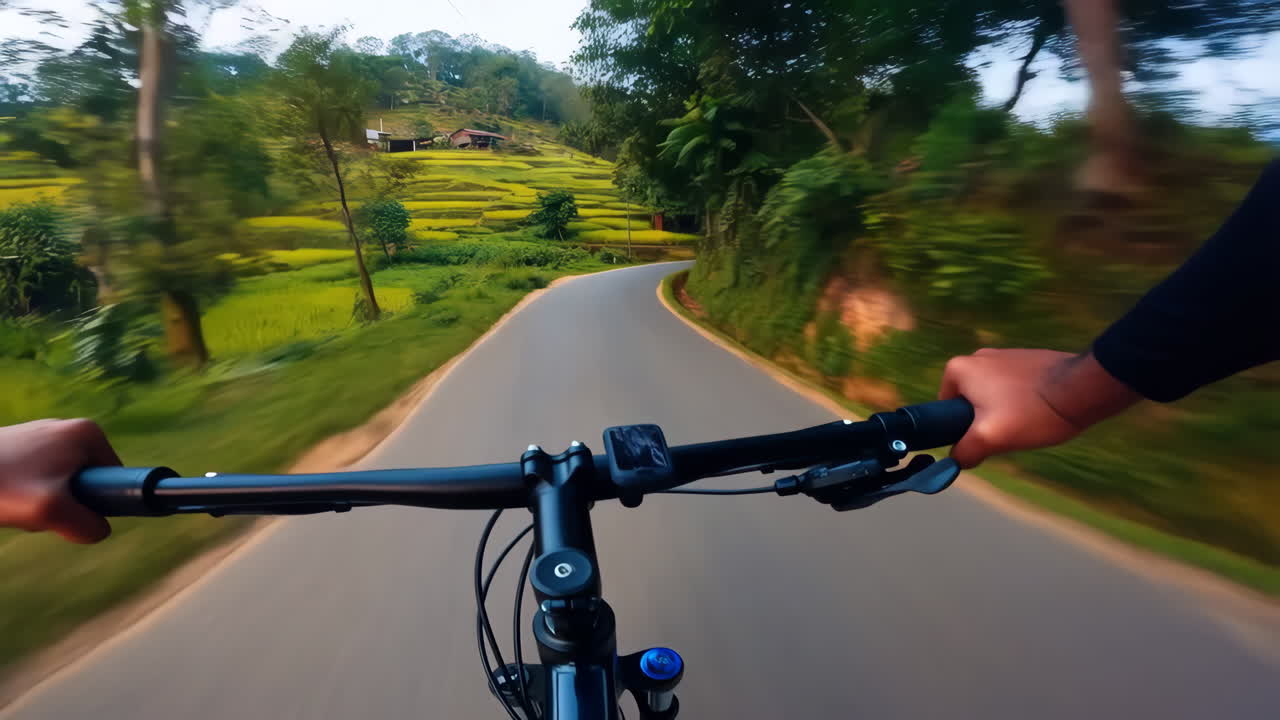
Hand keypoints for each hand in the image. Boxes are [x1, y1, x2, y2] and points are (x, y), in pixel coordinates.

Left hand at [0, 419, 118, 542]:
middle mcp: (71, 427)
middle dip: (68, 502)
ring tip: (18, 502)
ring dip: (45, 499)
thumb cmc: (4, 485)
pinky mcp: (21, 443)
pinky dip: (27, 491)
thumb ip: (87, 526)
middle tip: (38, 510)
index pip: (115, 478)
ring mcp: (44, 433)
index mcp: (89, 434)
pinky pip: (40, 475)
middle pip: (88, 479)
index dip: (96, 501)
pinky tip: (7, 494)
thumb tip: (98, 530)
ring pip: (62, 480)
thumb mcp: (52, 512)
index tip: (66, 510)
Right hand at [938, 349, 1138, 468]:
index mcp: (958, 369)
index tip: (985, 438)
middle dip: (984, 420)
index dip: (962, 429)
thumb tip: (956, 461)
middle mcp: (977, 355)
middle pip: (970, 401)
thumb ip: (965, 452)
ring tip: (1026, 423)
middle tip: (1006, 434)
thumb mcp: (990, 438)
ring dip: (1004, 410)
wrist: (1082, 389)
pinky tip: (1038, 411)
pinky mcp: (1028, 358)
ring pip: (993, 395)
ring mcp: (1004, 354)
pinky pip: (1013, 386)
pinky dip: (1021, 400)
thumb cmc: (1030, 411)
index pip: (946, 408)